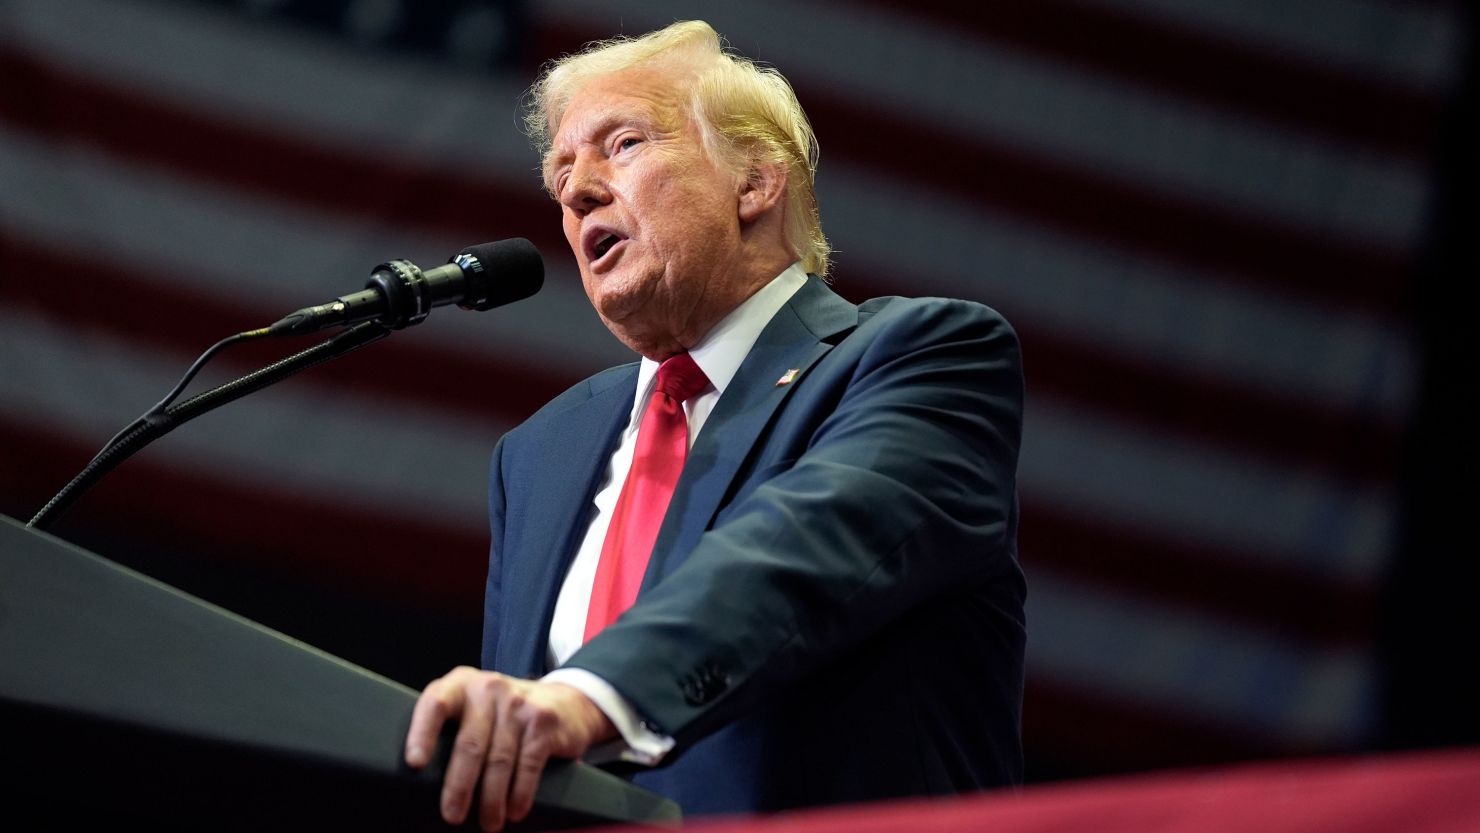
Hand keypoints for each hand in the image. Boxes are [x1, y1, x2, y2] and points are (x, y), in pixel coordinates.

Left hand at [404, 666, 617, 830]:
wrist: (565, 701)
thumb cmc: (504, 715)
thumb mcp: (474, 708)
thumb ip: (452, 730)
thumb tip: (423, 784)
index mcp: (460, 686)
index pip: (435, 704)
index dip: (422, 734)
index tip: (415, 764)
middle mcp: (488, 689)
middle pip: (469, 744)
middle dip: (459, 786)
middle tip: (452, 816)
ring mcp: (518, 704)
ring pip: (499, 760)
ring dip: (492, 799)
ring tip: (488, 823)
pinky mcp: (543, 721)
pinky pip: (527, 764)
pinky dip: (520, 793)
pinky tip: (514, 811)